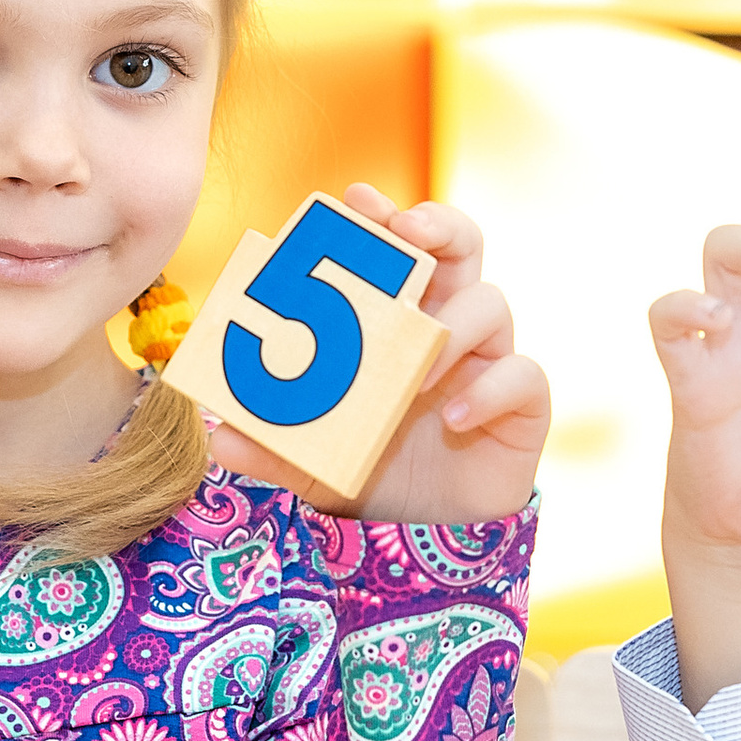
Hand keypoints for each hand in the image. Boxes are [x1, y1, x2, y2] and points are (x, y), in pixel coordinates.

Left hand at [206, 184, 548, 524]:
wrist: (427, 541)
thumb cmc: (371, 475)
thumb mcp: (310, 461)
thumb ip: (270, 446)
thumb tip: (218, 432)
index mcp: (395, 320)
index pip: (394, 250)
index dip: (382, 217)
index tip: (359, 199)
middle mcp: (446, 327)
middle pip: (461, 246)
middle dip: (439, 224)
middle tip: (408, 228)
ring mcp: (488, 362)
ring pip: (492, 305)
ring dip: (454, 326)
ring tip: (416, 373)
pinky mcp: (522, 405)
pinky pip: (523, 377)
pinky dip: (491, 391)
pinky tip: (454, 418)